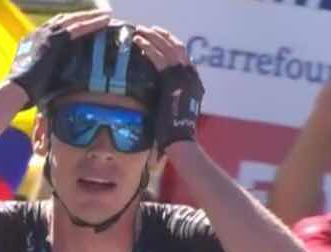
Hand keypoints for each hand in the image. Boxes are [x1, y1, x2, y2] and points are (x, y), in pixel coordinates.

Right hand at [7, 10, 110, 107]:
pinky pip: (79, 27)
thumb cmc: (23, 93)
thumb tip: (57, 91)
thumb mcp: (34, 80)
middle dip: (82, 17)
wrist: (16, 89)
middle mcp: (38, 33)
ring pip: (74, 20)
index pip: (53, 28)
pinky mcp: (56, 39)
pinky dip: (93, 23)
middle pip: (64, 20)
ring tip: (107, 17)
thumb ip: (46, 77)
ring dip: (91, 17)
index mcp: (31, 42)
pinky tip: (105, 21)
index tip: (81, 26)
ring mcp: (46, 34)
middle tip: (99, 17)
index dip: (69, 26)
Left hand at [134, 26, 204, 152]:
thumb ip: (168, 99)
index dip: (170, 44)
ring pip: (169, 49)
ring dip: (154, 38)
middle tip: (148, 29)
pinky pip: (160, 58)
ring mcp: (184, 78)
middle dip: (162, 36)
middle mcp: (192, 77)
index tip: (157, 37)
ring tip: (139, 32)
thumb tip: (157, 98)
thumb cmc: (174, 134)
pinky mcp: (173, 81)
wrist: (180, 142)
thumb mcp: (172, 112)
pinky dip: (148, 47)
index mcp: (193, 83)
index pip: (183, 57)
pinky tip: (137, 42)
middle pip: (178, 48)